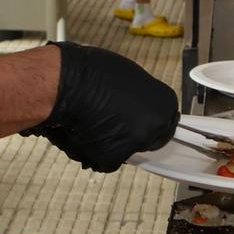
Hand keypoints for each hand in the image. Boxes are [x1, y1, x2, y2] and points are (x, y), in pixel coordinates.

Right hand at [22, 42, 177, 171]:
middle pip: (150, 140)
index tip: (139, 123)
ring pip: (126, 152)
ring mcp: (137, 142)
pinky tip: (84, 134)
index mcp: (165, 101)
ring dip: (111, 144)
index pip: (166, 121)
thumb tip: (136, 107)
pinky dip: (94, 152)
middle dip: (133, 136)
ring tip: (93, 124)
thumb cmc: (91, 72)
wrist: (67, 83)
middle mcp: (157, 123)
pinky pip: (105, 161)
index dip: (148, 122)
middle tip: (113, 126)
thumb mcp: (128, 78)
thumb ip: (140, 98)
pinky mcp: (115, 157)